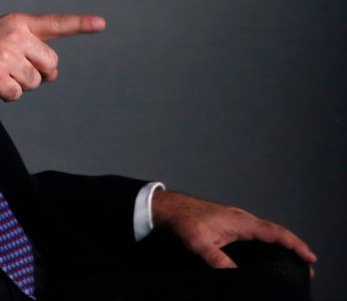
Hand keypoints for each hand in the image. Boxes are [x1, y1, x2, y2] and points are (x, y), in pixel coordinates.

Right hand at [0, 13, 105, 105]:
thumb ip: (27, 46)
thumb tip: (52, 73)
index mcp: (16, 23)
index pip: (54, 24)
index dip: (80, 24)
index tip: (101, 23)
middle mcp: (14, 36)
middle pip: (49, 63)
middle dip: (37, 72)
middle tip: (12, 69)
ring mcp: (5, 56)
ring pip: (34, 82)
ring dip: (18, 85)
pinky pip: (16, 94)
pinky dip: (5, 95)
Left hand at [152, 190, 316, 274]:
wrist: (172, 208)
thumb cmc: (185, 221)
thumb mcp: (199, 243)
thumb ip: (217, 258)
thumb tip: (233, 274)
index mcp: (241, 221)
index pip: (275, 233)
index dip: (294, 244)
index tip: (308, 256)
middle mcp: (243, 219)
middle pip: (276, 232)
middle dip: (293, 247)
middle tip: (306, 266)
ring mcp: (238, 220)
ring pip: (267, 232)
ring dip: (282, 245)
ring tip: (294, 262)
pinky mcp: (232, 224)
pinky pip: (258, 233)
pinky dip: (270, 242)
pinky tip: (269, 254)